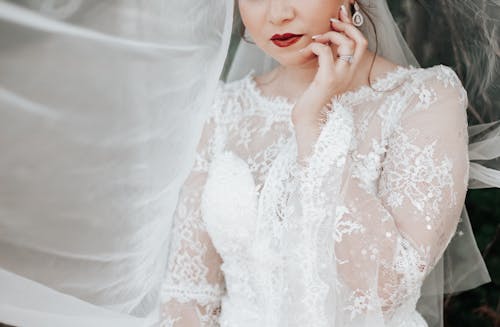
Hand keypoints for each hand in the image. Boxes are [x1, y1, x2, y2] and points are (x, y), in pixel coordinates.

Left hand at [291, 5, 367, 126]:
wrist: (309, 116)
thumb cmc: (313, 96)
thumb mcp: (324, 73)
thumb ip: (328, 58)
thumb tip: (324, 38)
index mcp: (351, 70)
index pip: (361, 43)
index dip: (352, 26)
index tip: (340, 14)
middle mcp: (350, 73)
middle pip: (360, 41)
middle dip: (346, 26)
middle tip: (330, 22)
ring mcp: (340, 76)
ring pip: (347, 44)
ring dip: (330, 36)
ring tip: (316, 39)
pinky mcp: (327, 79)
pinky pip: (326, 53)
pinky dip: (316, 47)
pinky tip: (307, 51)